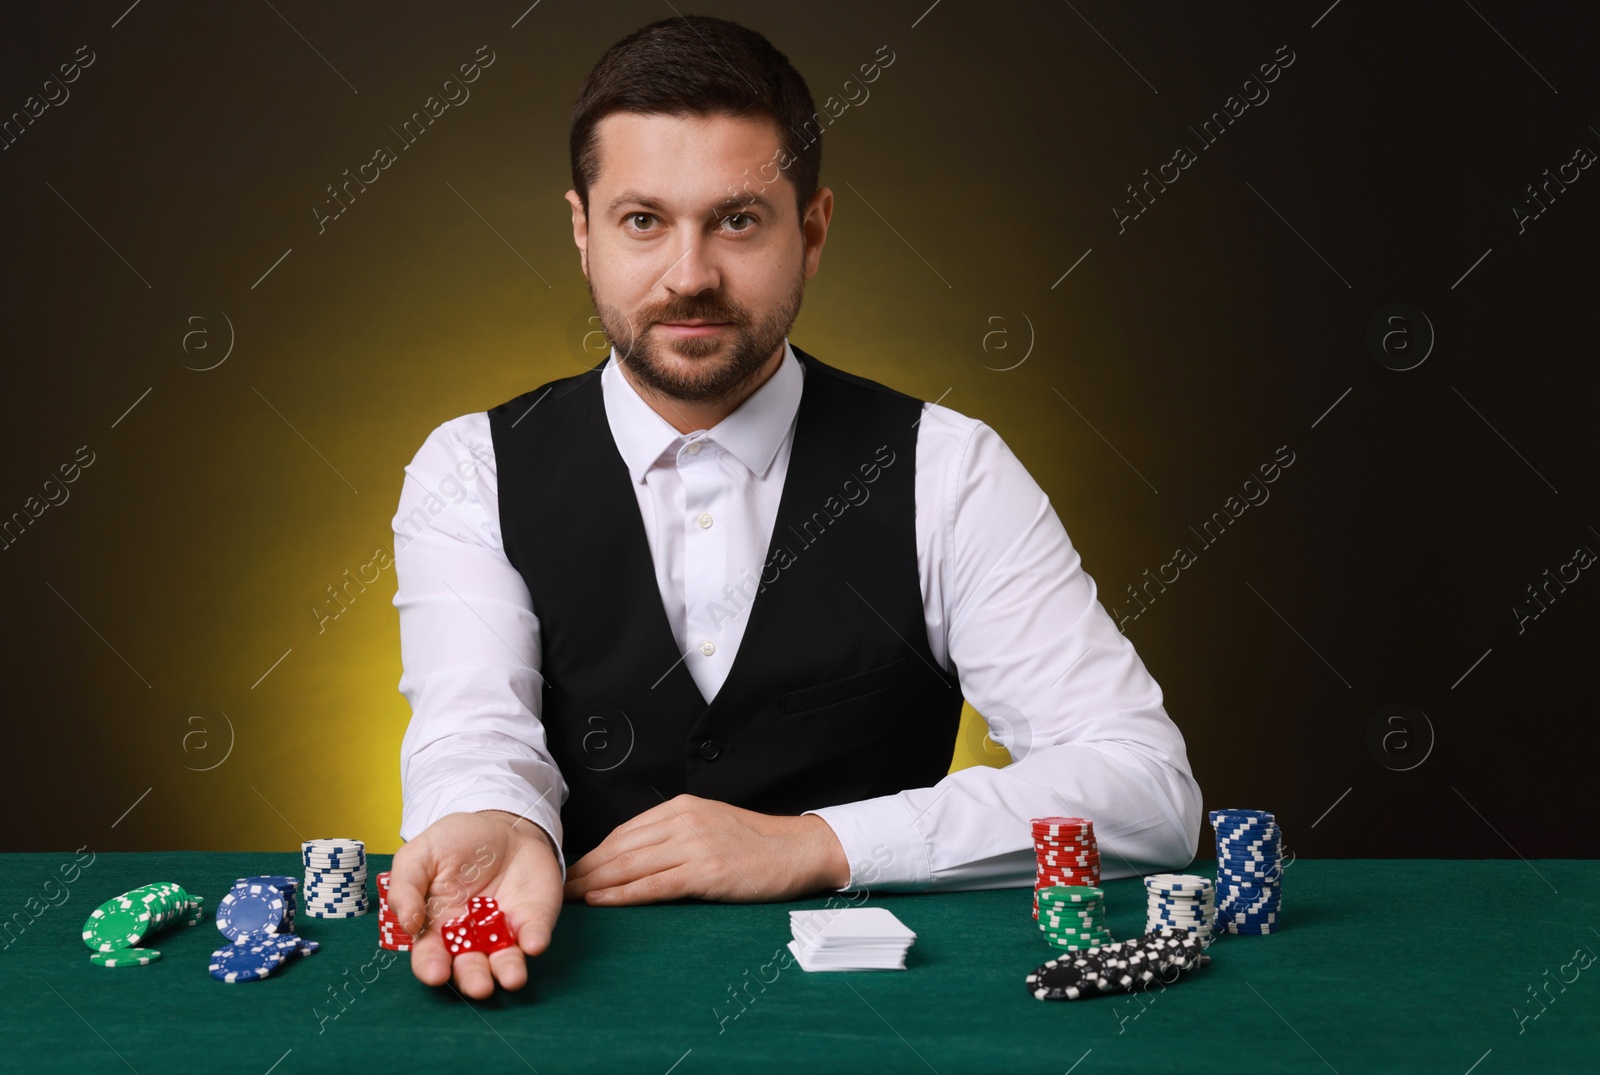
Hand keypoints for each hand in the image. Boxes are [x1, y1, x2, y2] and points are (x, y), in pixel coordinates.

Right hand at [389, 810, 563, 997]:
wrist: (501, 826)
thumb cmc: (454, 844)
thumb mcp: (419, 856)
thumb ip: (406, 886)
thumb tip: (407, 923)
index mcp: (436, 928)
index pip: (430, 957)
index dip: (431, 968)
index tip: (436, 974)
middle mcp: (470, 938)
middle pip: (470, 968)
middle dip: (475, 980)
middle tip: (480, 987)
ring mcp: (503, 931)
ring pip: (505, 960)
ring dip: (509, 971)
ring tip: (512, 978)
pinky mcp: (533, 918)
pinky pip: (534, 933)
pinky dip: (535, 940)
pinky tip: (534, 943)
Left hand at [563, 795, 849, 905]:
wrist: (800, 849)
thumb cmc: (756, 844)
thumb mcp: (710, 825)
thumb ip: (674, 835)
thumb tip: (633, 857)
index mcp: (682, 808)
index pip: (624, 832)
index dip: (592, 853)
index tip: (569, 869)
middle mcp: (684, 821)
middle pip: (620, 848)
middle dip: (583, 869)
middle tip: (554, 887)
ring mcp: (695, 845)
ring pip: (630, 865)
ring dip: (592, 883)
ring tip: (566, 898)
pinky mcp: (707, 872)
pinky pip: (654, 885)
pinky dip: (623, 894)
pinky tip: (601, 901)